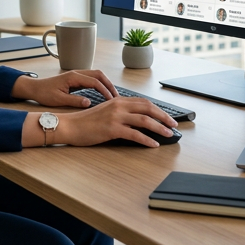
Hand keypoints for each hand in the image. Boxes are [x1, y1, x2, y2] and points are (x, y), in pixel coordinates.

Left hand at [11, 69, 116, 107]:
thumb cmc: (44, 93)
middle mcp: (76, 73)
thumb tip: (89, 103)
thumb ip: (74, 101)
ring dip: (105, 83)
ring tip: (112, 95)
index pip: (94, 81)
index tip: (111, 100)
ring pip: (96, 75)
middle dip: (109, 84)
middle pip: (98, 74)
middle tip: (116, 96)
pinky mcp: (75, 78)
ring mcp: (76, 74)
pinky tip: (103, 92)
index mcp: (73, 77)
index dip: (104, 90)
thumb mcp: (58, 100)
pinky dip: (100, 83)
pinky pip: (91, 78)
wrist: (34, 88)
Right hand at [57, 96, 176, 147]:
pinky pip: (135, 134)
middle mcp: (119, 105)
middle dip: (164, 117)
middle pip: (148, 108)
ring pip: (145, 120)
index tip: (167, 116)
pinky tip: (153, 144)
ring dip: (160, 128)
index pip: (144, 102)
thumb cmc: (86, 121)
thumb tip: (138, 121)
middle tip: (174, 124)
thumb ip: (121, 112)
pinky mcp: (112, 129)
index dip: (158, 109)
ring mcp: (116, 117)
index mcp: (118, 100)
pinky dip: (147, 140)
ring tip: (169, 134)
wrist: (70, 126)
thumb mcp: (105, 111)